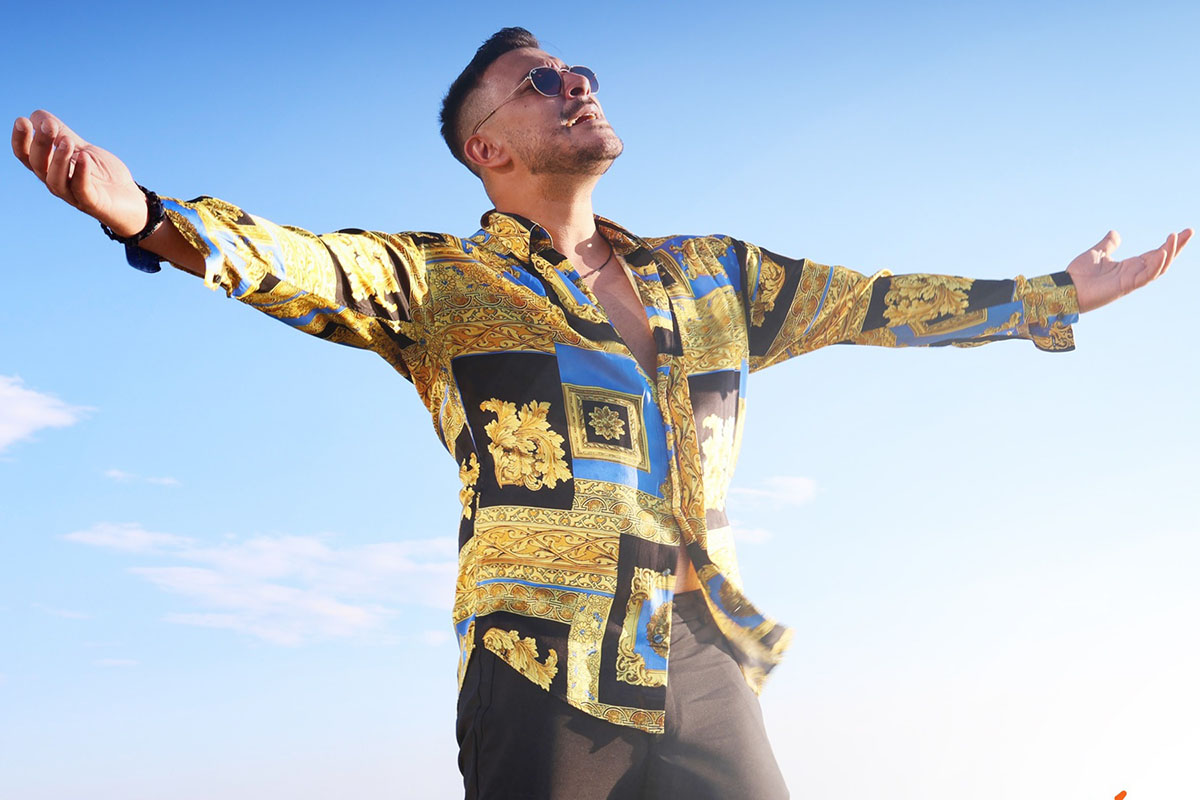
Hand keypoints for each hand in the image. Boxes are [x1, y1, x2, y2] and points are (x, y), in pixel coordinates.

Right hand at [12, 109, 148, 236]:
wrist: (131, 198)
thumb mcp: (82, 149)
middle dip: (40, 144)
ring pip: (55, 180)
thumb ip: (61, 134)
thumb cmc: (103, 174)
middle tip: (49, 125)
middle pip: (39, 165)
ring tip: (67, 141)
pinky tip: (84, 157)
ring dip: (59, 159)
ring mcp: (73, 195)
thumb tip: (36, 115)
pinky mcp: (92, 203)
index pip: (27, 156)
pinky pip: (82, 190)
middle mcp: (57, 183)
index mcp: (50, 169)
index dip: (21, 140)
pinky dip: (81, 173)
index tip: (22, 120)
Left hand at [1067, 228, 1191, 312]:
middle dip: (1176, 247)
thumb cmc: (1079, 275)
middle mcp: (1134, 273)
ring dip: (1169, 253)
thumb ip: (1109, 244)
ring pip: (1158, 268)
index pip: (1155, 254)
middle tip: (1190, 232)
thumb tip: (1116, 232)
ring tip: (1176, 237)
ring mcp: (1131, 281)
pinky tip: (1161, 252)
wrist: (1065, 288)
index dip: (1169, 244)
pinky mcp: (1125, 286)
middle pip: (1162, 260)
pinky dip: (1155, 265)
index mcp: (1129, 266)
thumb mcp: (1097, 253)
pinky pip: (1145, 276)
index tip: (1182, 232)